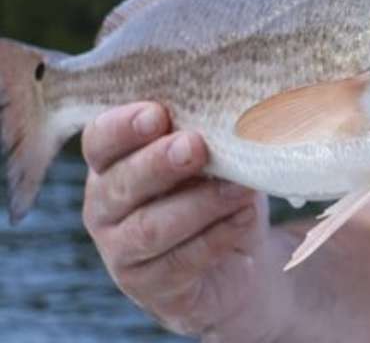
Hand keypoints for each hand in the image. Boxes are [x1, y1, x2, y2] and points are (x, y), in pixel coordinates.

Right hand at [81, 102, 287, 340]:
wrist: (237, 253)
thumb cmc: (216, 184)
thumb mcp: (212, 150)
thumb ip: (205, 130)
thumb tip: (228, 108)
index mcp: (113, 160)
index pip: (100, 139)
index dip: (122, 126)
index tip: (157, 114)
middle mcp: (106, 205)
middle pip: (121, 183)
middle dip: (159, 163)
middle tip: (195, 146)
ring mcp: (122, 250)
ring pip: (151, 227)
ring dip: (200, 203)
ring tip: (239, 188)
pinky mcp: (150, 287)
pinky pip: (181, 261)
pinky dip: (218, 235)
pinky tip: (244, 217)